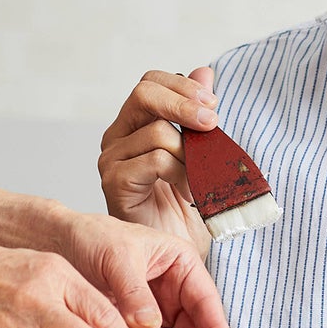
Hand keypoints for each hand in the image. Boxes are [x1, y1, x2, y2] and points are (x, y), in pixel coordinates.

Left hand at [61, 211, 230, 327]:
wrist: (59, 244)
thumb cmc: (92, 236)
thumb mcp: (116, 258)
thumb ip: (134, 291)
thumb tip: (151, 323)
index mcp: (179, 261)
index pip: (205, 298)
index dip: (215, 325)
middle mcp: (173, 285)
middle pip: (193, 324)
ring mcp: (155, 306)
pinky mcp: (136, 322)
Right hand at [98, 68, 218, 255]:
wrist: (175, 257)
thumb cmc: (185, 209)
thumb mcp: (200, 154)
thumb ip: (197, 113)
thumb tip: (205, 70)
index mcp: (135, 124)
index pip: (151, 82)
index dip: (183, 86)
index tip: (214, 105)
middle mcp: (118, 137)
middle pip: (144, 93)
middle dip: (184, 102)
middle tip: (213, 122)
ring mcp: (112, 160)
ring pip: (157, 131)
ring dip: (192, 153)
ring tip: (204, 178)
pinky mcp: (114, 183)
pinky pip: (154, 160)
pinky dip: (182, 173)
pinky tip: (191, 192)